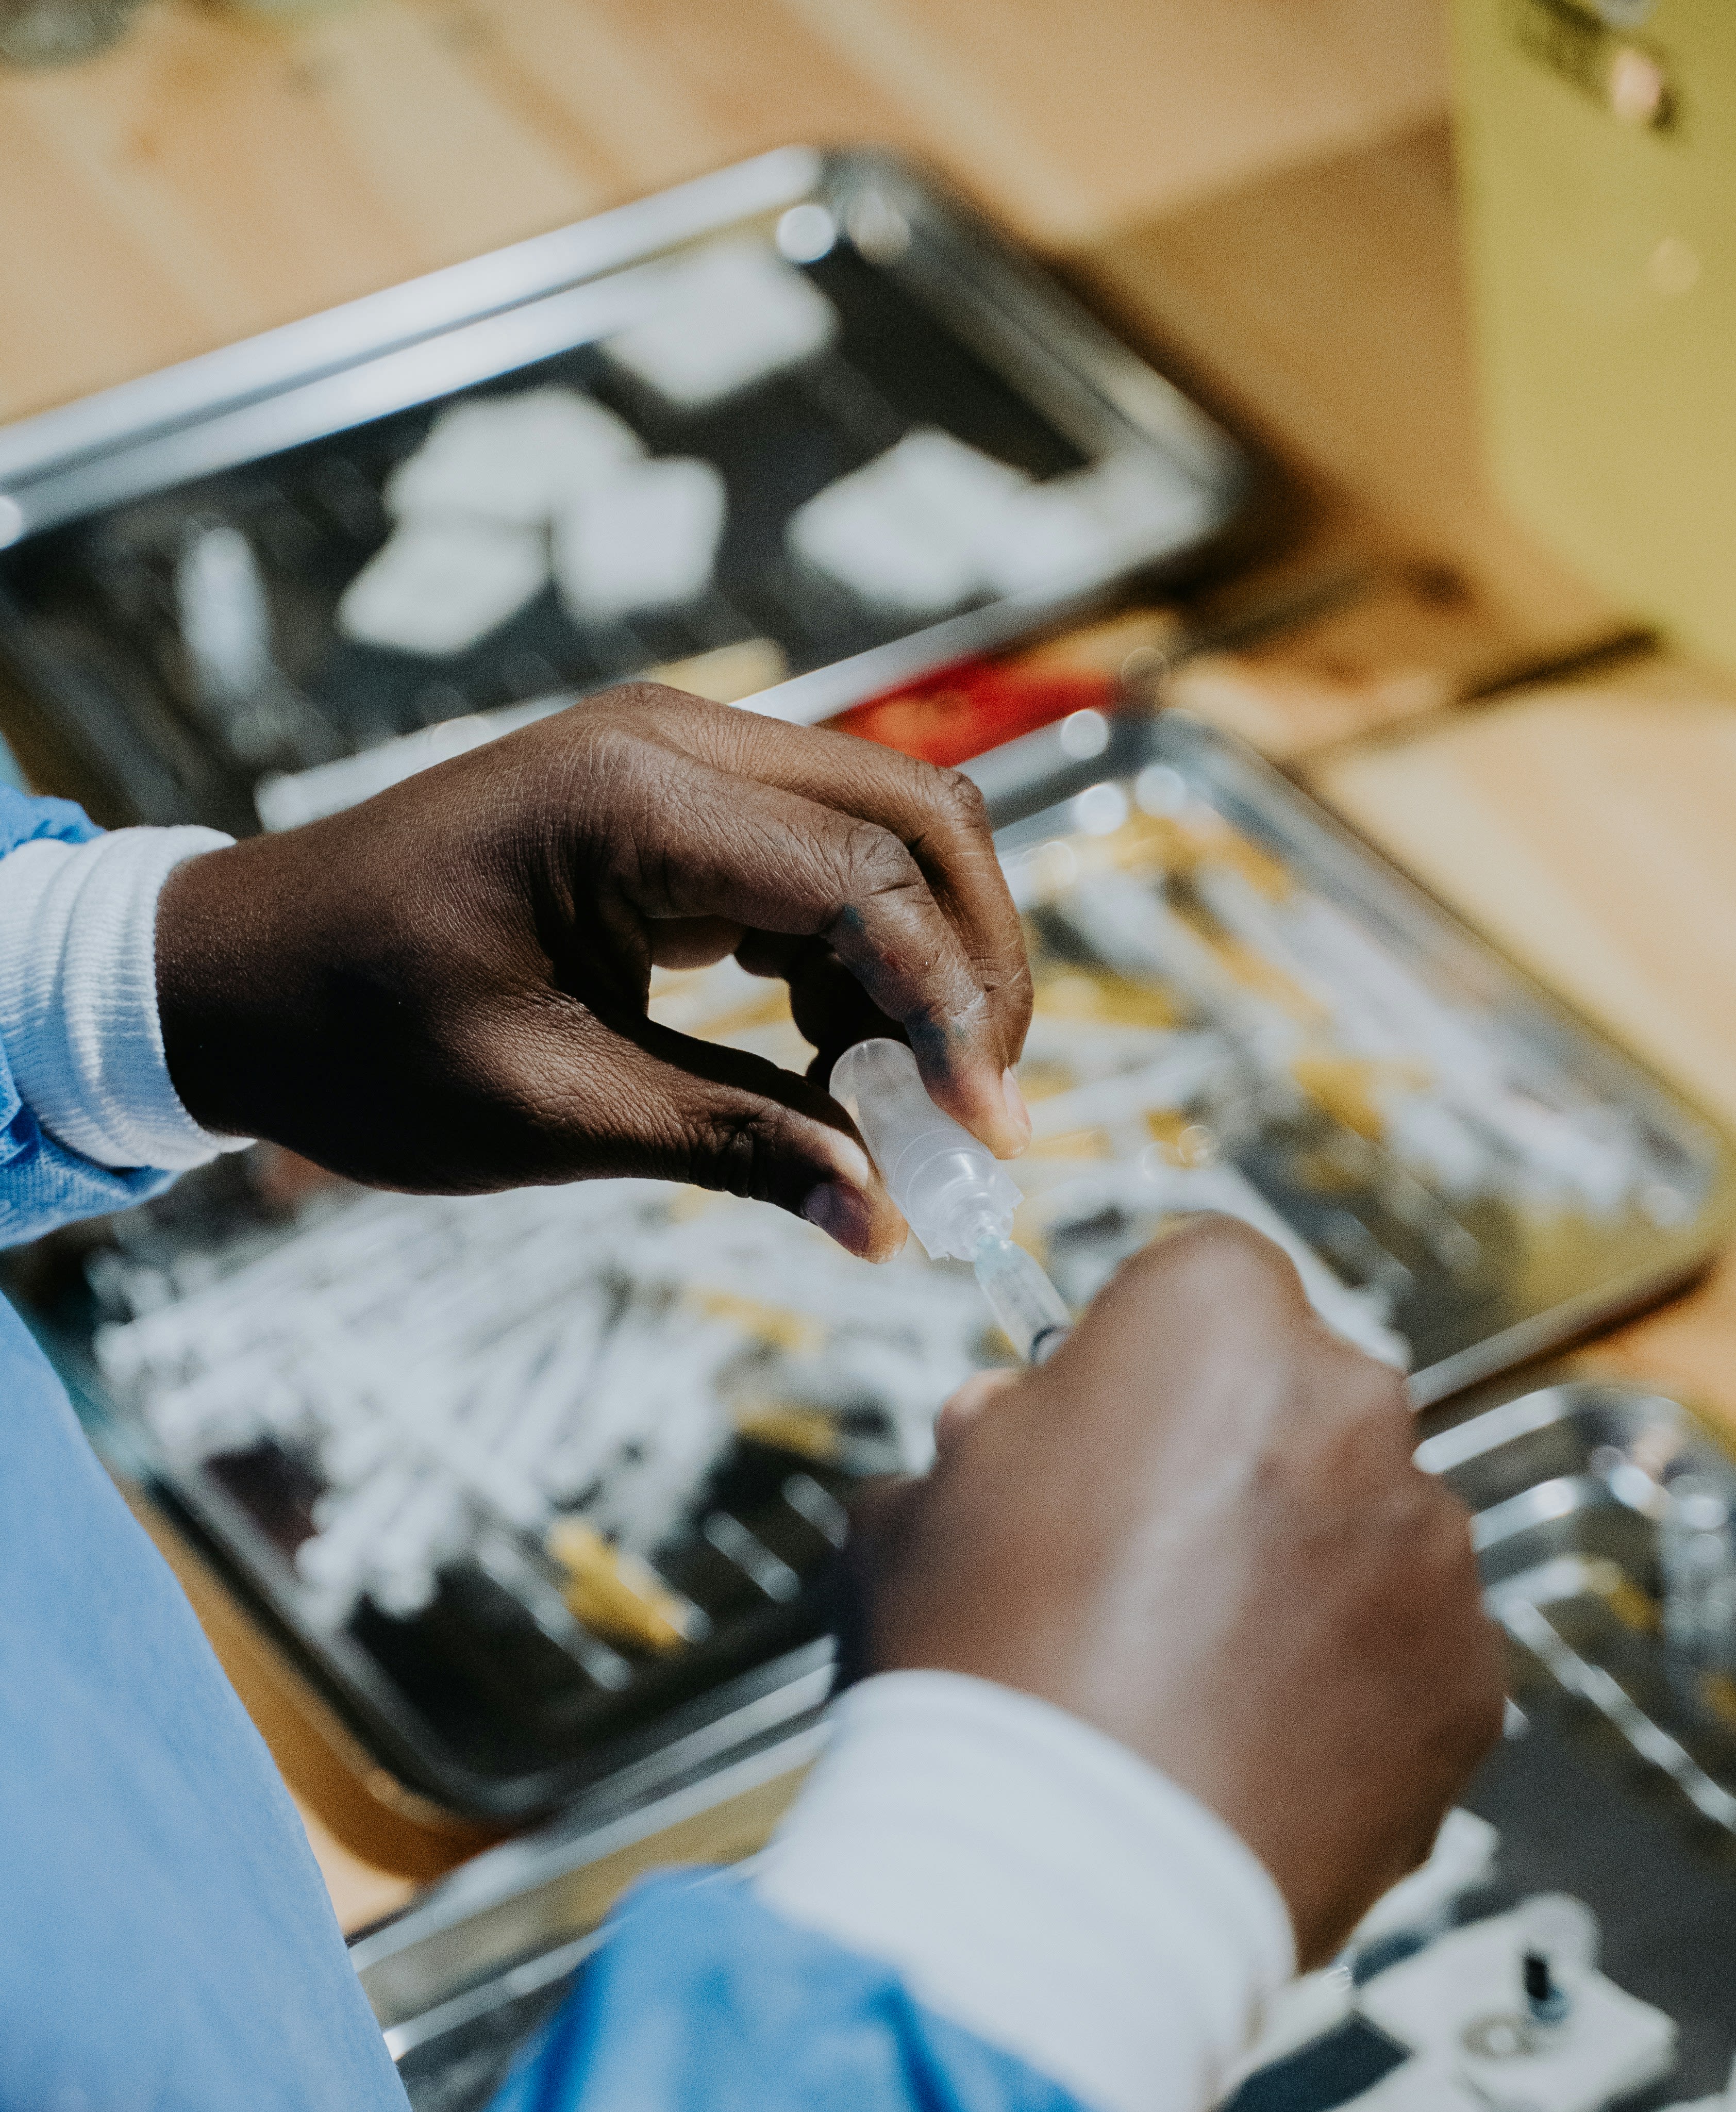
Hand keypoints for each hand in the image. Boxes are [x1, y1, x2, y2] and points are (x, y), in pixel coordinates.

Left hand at [155, 685, 1032, 1258]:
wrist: (228, 975)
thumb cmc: (355, 1042)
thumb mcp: (549, 1113)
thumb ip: (735, 1149)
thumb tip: (885, 1223)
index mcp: (631, 803)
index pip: (872, 885)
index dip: (953, 1014)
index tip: (984, 1141)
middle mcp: (671, 741)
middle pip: (918, 822)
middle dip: (975, 970)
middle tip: (978, 1113)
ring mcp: (673, 756)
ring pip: (886, 832)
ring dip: (923, 962)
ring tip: (893, 1099)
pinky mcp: (670, 799)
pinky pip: (818, 857)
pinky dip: (857, 956)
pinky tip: (826, 1052)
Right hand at [851, 1220, 1504, 1965]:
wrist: (1051, 1891)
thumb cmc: (968, 1680)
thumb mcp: (913, 1514)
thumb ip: (981, 1443)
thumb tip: (1013, 1429)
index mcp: (1213, 1322)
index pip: (1206, 1279)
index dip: (1146, 1356)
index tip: (1106, 1428)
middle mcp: (1351, 1406)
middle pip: (1298, 1401)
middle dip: (1234, 1463)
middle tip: (1137, 1573)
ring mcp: (1428, 1550)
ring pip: (1364, 1530)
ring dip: (1299, 1579)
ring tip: (1186, 1688)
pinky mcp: (1470, 1684)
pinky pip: (1411, 1657)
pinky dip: (1351, 1693)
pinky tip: (1248, 1752)